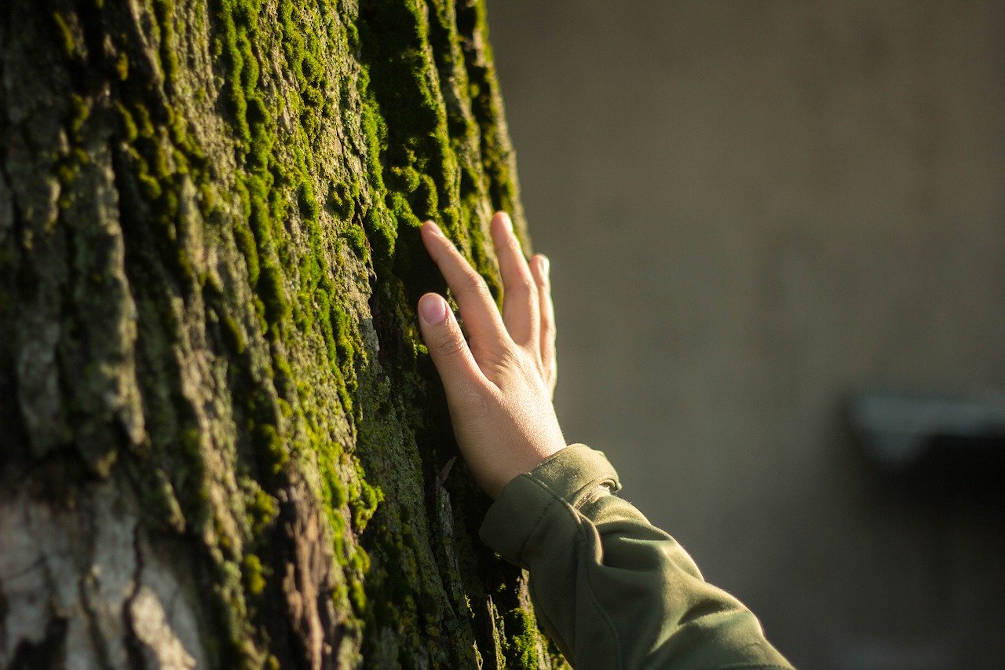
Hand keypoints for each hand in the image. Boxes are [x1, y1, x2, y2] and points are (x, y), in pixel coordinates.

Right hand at [417, 212, 564, 496]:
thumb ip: (446, 348)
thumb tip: (429, 298)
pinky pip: (546, 347)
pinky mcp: (539, 396)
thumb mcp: (463, 397)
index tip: (427, 227)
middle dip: (504, 252)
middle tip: (497, 219)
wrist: (540, 489)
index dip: (449, 258)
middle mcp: (522, 355)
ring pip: (539, 316)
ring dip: (535, 283)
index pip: (471, 292)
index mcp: (500, 351)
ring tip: (538, 258)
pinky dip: (544, 326)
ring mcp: (534, 374)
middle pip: (517, 292)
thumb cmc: (497, 448)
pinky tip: (543, 328)